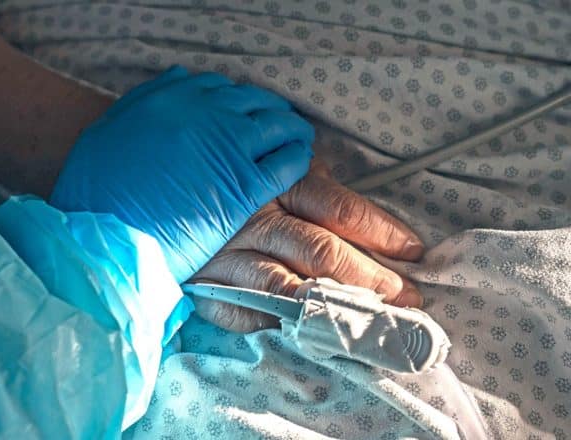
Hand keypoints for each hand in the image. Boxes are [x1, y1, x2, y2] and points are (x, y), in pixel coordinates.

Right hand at [51, 66, 313, 281]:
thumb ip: (144, 103)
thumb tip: (179, 77)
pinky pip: (285, 163)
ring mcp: (228, 147)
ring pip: (278, 127)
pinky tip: (299, 163)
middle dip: (271, 111)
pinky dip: (297, 159)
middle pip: (256, 101)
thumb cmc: (94, 194)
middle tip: (280, 125)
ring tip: (298, 141)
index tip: (245, 114)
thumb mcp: (107, 133)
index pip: (220, 88)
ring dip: (293, 131)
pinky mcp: (244, 185)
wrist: (103, 237)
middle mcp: (204, 115)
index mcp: (169, 99)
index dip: (238, 101)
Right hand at [191, 161, 424, 331]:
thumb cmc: (228, 180)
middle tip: (410, 297)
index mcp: (279, 182)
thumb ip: (309, 182)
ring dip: (339, 306)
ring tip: (375, 321)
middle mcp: (258, 218)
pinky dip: (279, 324)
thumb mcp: (270, 167)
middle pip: (325, 251)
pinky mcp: (207, 284)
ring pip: (293, 286)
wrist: (156, 188)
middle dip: (373, 278)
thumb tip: (357, 208)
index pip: (342, 209)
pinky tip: (309, 334)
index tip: (414, 252)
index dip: (383, 232)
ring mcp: (231, 254)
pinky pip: (245, 311)